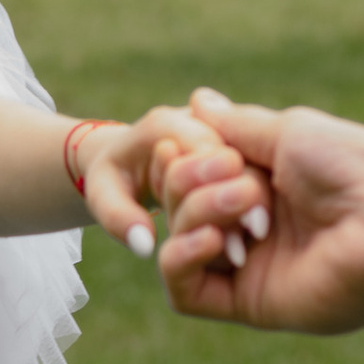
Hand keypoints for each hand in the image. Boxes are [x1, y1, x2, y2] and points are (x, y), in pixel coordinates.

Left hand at [74, 106, 248, 261]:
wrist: (126, 159)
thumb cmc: (113, 179)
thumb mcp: (104, 196)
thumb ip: (119, 218)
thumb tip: (144, 246)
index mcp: (162, 124)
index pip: (198, 148)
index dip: (211, 186)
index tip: (220, 230)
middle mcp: (196, 118)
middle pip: (231, 150)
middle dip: (242, 189)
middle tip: (253, 232)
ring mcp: (218, 128)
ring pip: (250, 156)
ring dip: (256, 193)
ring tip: (258, 233)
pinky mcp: (233, 143)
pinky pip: (254, 164)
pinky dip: (258, 192)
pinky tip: (260, 226)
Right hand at [156, 85, 363, 329]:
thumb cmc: (352, 168)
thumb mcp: (287, 132)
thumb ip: (236, 126)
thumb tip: (197, 102)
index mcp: (265, 184)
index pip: (191, 172)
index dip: (180, 157)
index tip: (180, 140)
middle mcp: (253, 227)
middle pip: (180, 204)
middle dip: (192, 180)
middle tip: (235, 171)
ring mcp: (250, 267)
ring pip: (180, 241)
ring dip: (198, 211)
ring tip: (249, 202)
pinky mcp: (250, 304)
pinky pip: (185, 292)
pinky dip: (182, 258)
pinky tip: (214, 239)